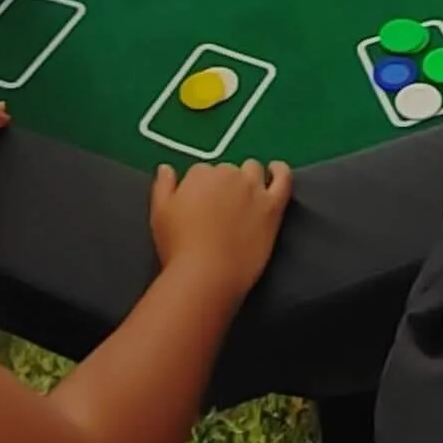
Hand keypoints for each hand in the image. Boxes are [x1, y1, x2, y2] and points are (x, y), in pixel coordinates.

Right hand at [150, 159, 292, 298]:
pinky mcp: (272, 206)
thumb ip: (163, 186)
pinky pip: (283, 180)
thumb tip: (166, 168)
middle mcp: (228, 174)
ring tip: (245, 196)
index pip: (203, 172)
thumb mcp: (159, 213)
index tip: (200, 207)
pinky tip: (277, 170)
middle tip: (221, 210)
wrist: (207, 275)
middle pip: (228, 171)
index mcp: (201, 174)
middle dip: (224, 184)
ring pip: (253, 171)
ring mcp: (253, 189)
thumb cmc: (178, 247)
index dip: (202, 189)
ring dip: (248, 178)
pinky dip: (281, 171)